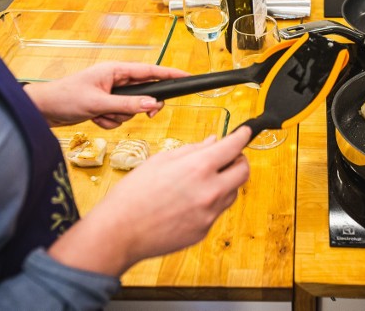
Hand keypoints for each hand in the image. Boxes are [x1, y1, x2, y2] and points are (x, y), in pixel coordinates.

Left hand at [23, 62, 188, 127]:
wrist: (43, 109)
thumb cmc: (65, 97)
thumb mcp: (99, 103)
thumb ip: (128, 104)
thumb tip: (153, 105)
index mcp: (116, 70)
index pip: (150, 71)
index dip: (170, 74)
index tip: (188, 77)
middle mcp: (116, 80)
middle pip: (144, 94)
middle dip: (139, 107)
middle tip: (144, 115)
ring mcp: (112, 93)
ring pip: (132, 109)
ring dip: (118, 116)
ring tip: (99, 114)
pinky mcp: (106, 105)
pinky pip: (119, 116)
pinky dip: (110, 121)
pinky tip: (94, 118)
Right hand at [48, 126, 251, 275]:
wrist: (119, 232)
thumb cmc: (133, 195)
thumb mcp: (161, 161)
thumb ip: (192, 150)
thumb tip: (213, 142)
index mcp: (198, 168)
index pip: (234, 147)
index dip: (242, 137)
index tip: (244, 133)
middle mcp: (210, 191)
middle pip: (243, 171)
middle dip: (239, 161)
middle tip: (227, 158)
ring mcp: (209, 214)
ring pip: (232, 192)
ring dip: (224, 182)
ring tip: (199, 181)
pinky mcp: (204, 230)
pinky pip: (216, 211)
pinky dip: (210, 202)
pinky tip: (188, 201)